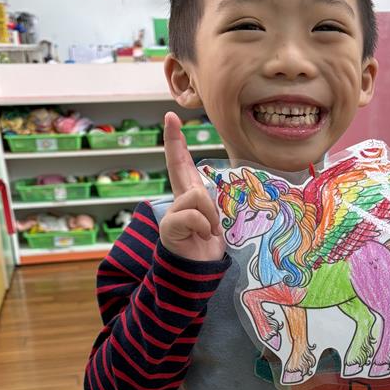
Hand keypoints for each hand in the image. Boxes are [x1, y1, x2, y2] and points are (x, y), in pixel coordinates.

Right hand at [159, 112, 224, 261]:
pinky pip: (193, 215)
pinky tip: (203, 237)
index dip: (176, 141)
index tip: (171, 117)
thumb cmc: (210, 246)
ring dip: (211, 217)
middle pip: (180, 169)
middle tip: (179, 141)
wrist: (197, 273)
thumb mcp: (218, 219)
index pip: (181, 163)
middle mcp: (179, 200)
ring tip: (210, 232)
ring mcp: (173, 212)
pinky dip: (204, 226)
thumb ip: (214, 201)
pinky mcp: (170, 226)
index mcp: (190, 195)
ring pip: (197, 197)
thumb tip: (207, 195)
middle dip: (180, 153)